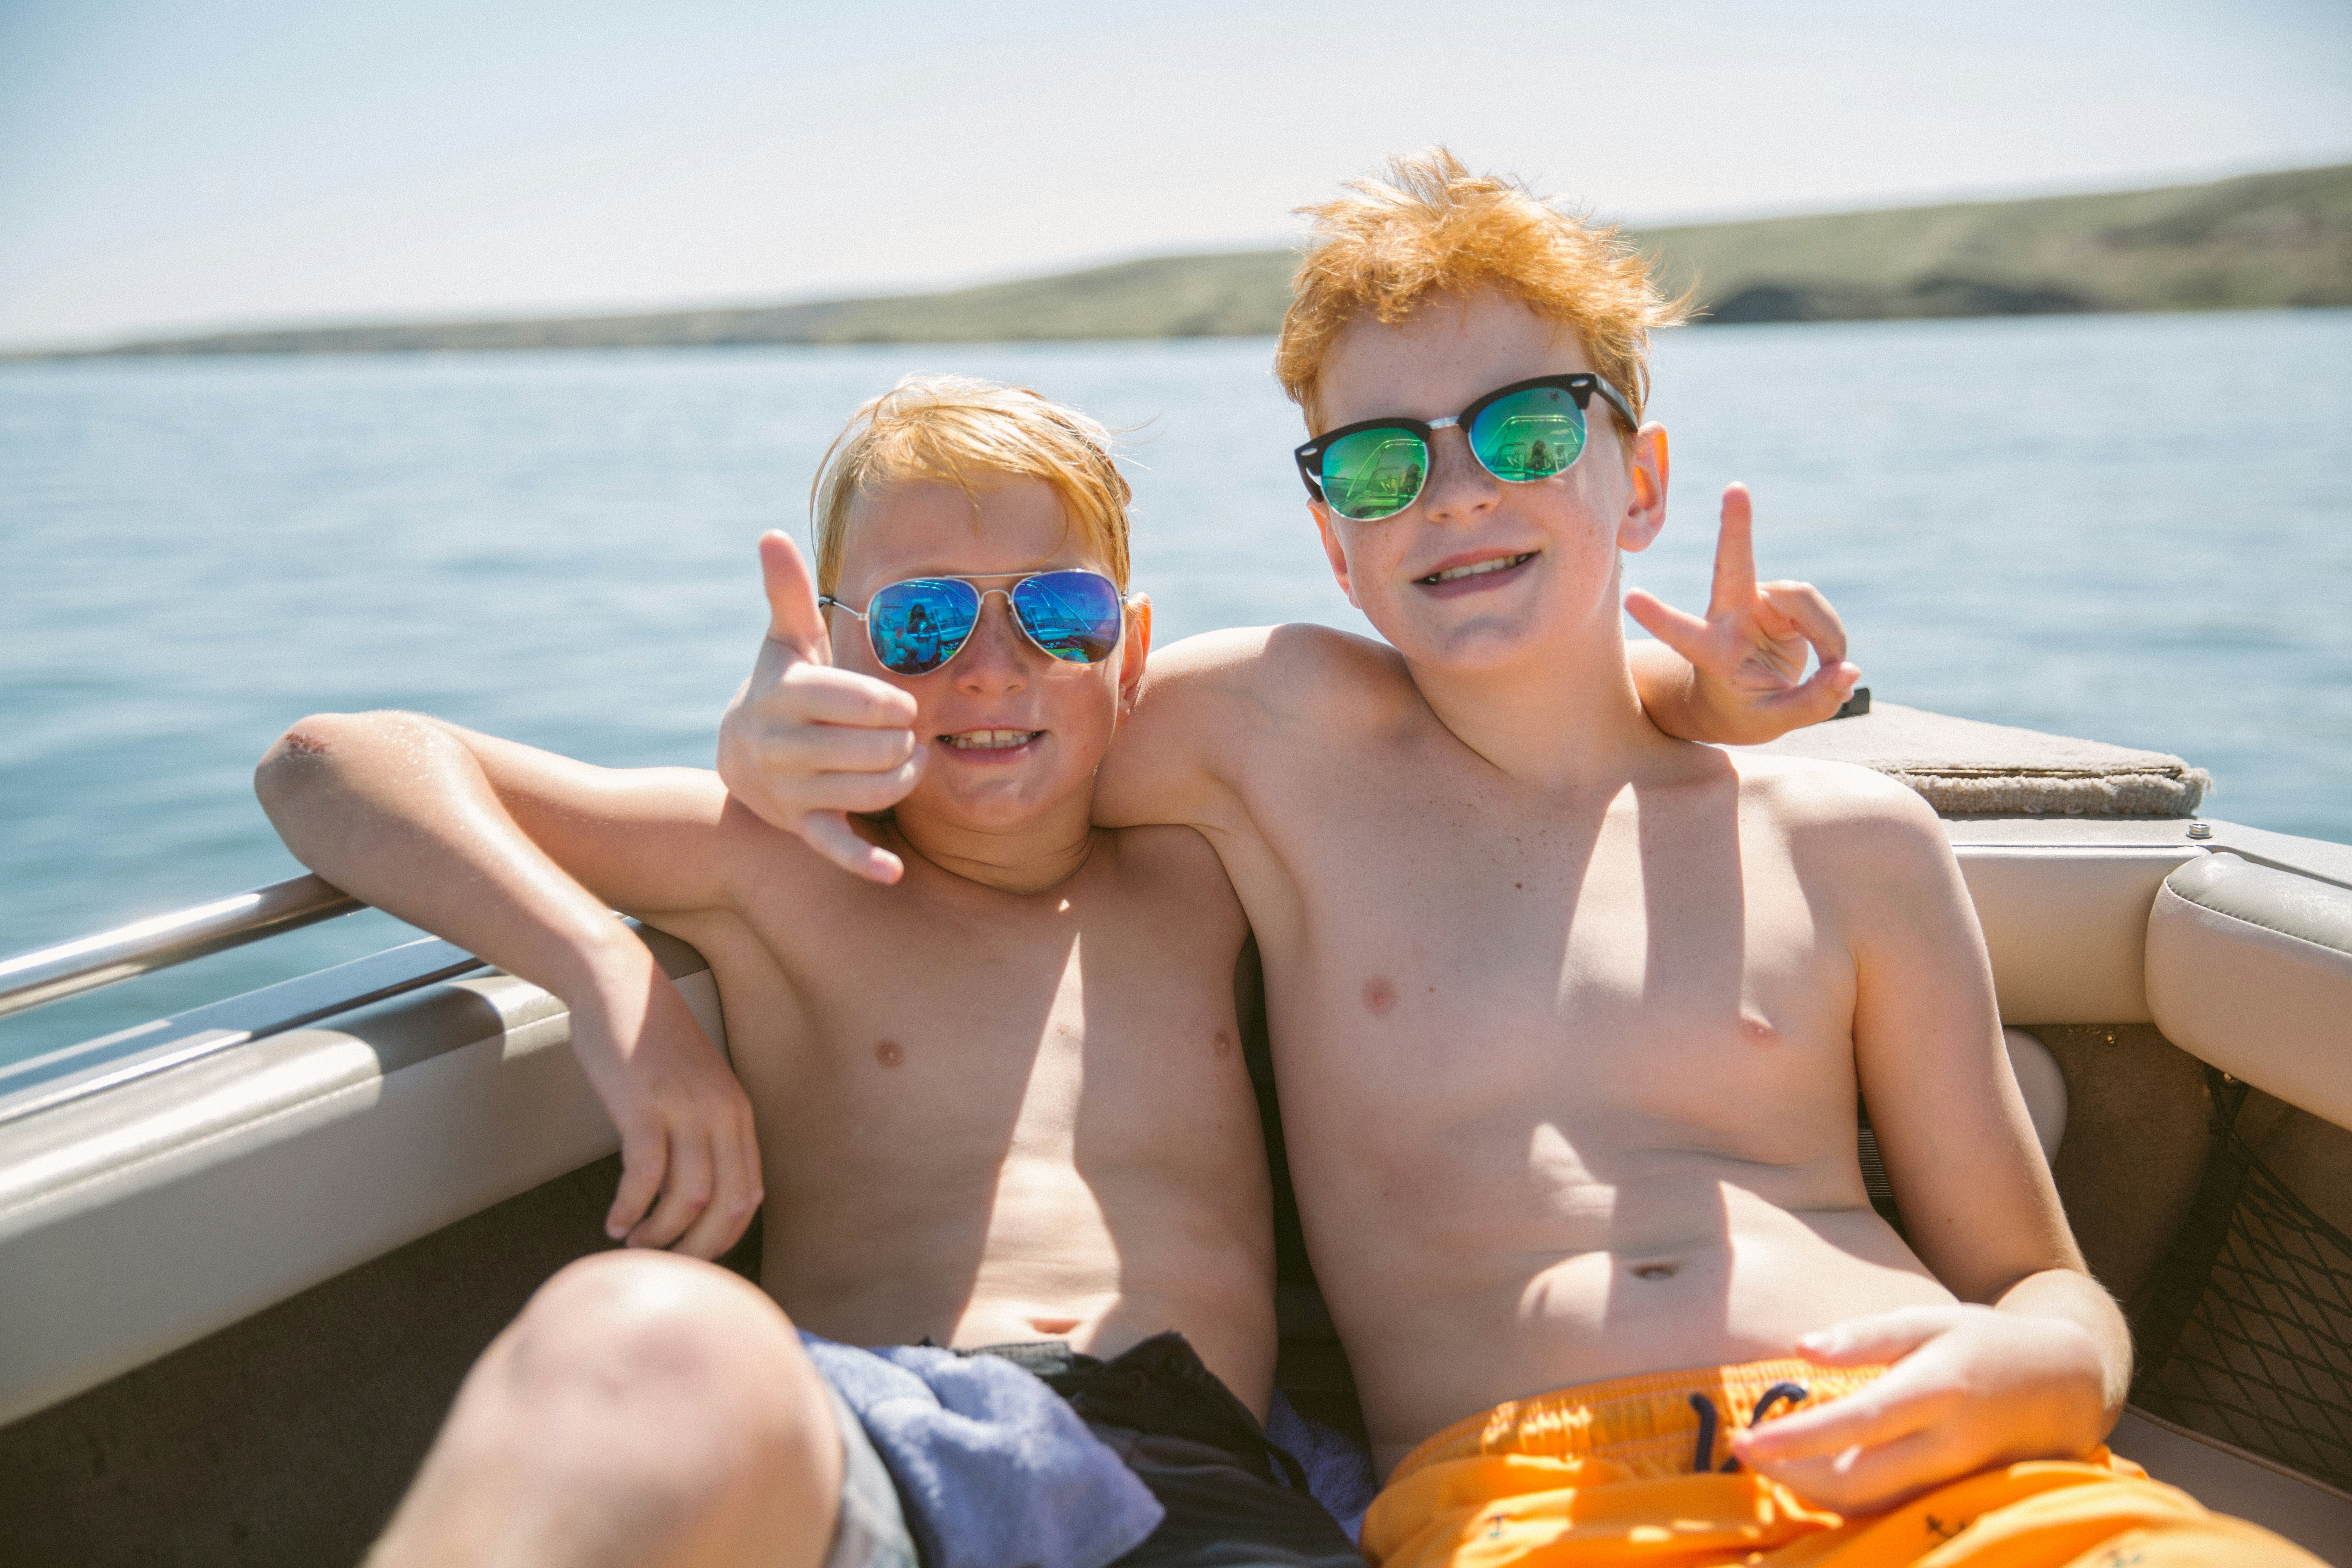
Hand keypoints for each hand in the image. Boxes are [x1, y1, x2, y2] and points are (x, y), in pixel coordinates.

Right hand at [569, 960, 764, 1258]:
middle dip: (697, 1249)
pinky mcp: (644, 1106)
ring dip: (660, 1233)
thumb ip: (703, 1132)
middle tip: (664, 1263)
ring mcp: (685, 1109)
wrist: (619, 986)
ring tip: (633, 1240)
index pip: (749, 1194)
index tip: (693, 1255)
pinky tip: (613, 1221)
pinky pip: (644, 1176)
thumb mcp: (694, 1088)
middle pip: (727, 1205)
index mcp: (738, 1113)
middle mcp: (721, 1113)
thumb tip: (695, 1195)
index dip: (724, 1237)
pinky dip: (630, 1209)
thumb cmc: (649, 1044)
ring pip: (689, 1198)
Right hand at [716, 531, 922, 882]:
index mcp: (784, 697)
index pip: (847, 700)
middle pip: (868, 748)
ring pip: (869, 790)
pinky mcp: (801, 828)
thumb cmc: (785, 687)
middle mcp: (780, 746)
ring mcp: (789, 791)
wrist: (743, 756)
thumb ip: (787, 593)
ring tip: (909, 763)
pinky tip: (893, 871)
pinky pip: (835, 847)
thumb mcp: (787, 642)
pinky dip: (863, 861)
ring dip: (903, 778)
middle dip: (903, 742)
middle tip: (911, 733)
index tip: (904, 704)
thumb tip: (770, 533)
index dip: (886, 704)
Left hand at [1624, 483, 1859, 744]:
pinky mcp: (1780, 600)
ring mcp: (1755, 603)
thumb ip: (1813, 703)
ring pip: (1800, 596)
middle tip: (1735, 489)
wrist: (1736, 702)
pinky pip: (1817, 607)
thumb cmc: (1742, 713)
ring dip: (1825, 633)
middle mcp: (1728, 619)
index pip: (1683, 634)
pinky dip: (1831, 634)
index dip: (1661, 617)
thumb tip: (1851, 671)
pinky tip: (1829, 657)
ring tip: (1830, 668)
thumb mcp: (1772, 723)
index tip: (1631, 599)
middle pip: (1731, 568)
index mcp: (1710, 653)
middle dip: (1735, 528)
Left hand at [1730, 1303, 2110, 1513]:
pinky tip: (1818, 1480)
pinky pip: (1897, 1513)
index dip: (1797, 1440)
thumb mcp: (1928, 1321)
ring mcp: (1959, 1482)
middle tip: (1746, 1454)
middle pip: (1859, 1482)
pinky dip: (1852, 1504)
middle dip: (1794, 1476)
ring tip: (1773, 1464)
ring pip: (1876, 1507)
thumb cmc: (1985, 1343)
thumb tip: (1801, 1349)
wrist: (2068, 1384)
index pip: (1856, 1423)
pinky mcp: (1962, 1502)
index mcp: (1937, 1390)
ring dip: (1816, 1495)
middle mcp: (1950, 1446)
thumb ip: (1864, 1336)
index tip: (1744, 1442)